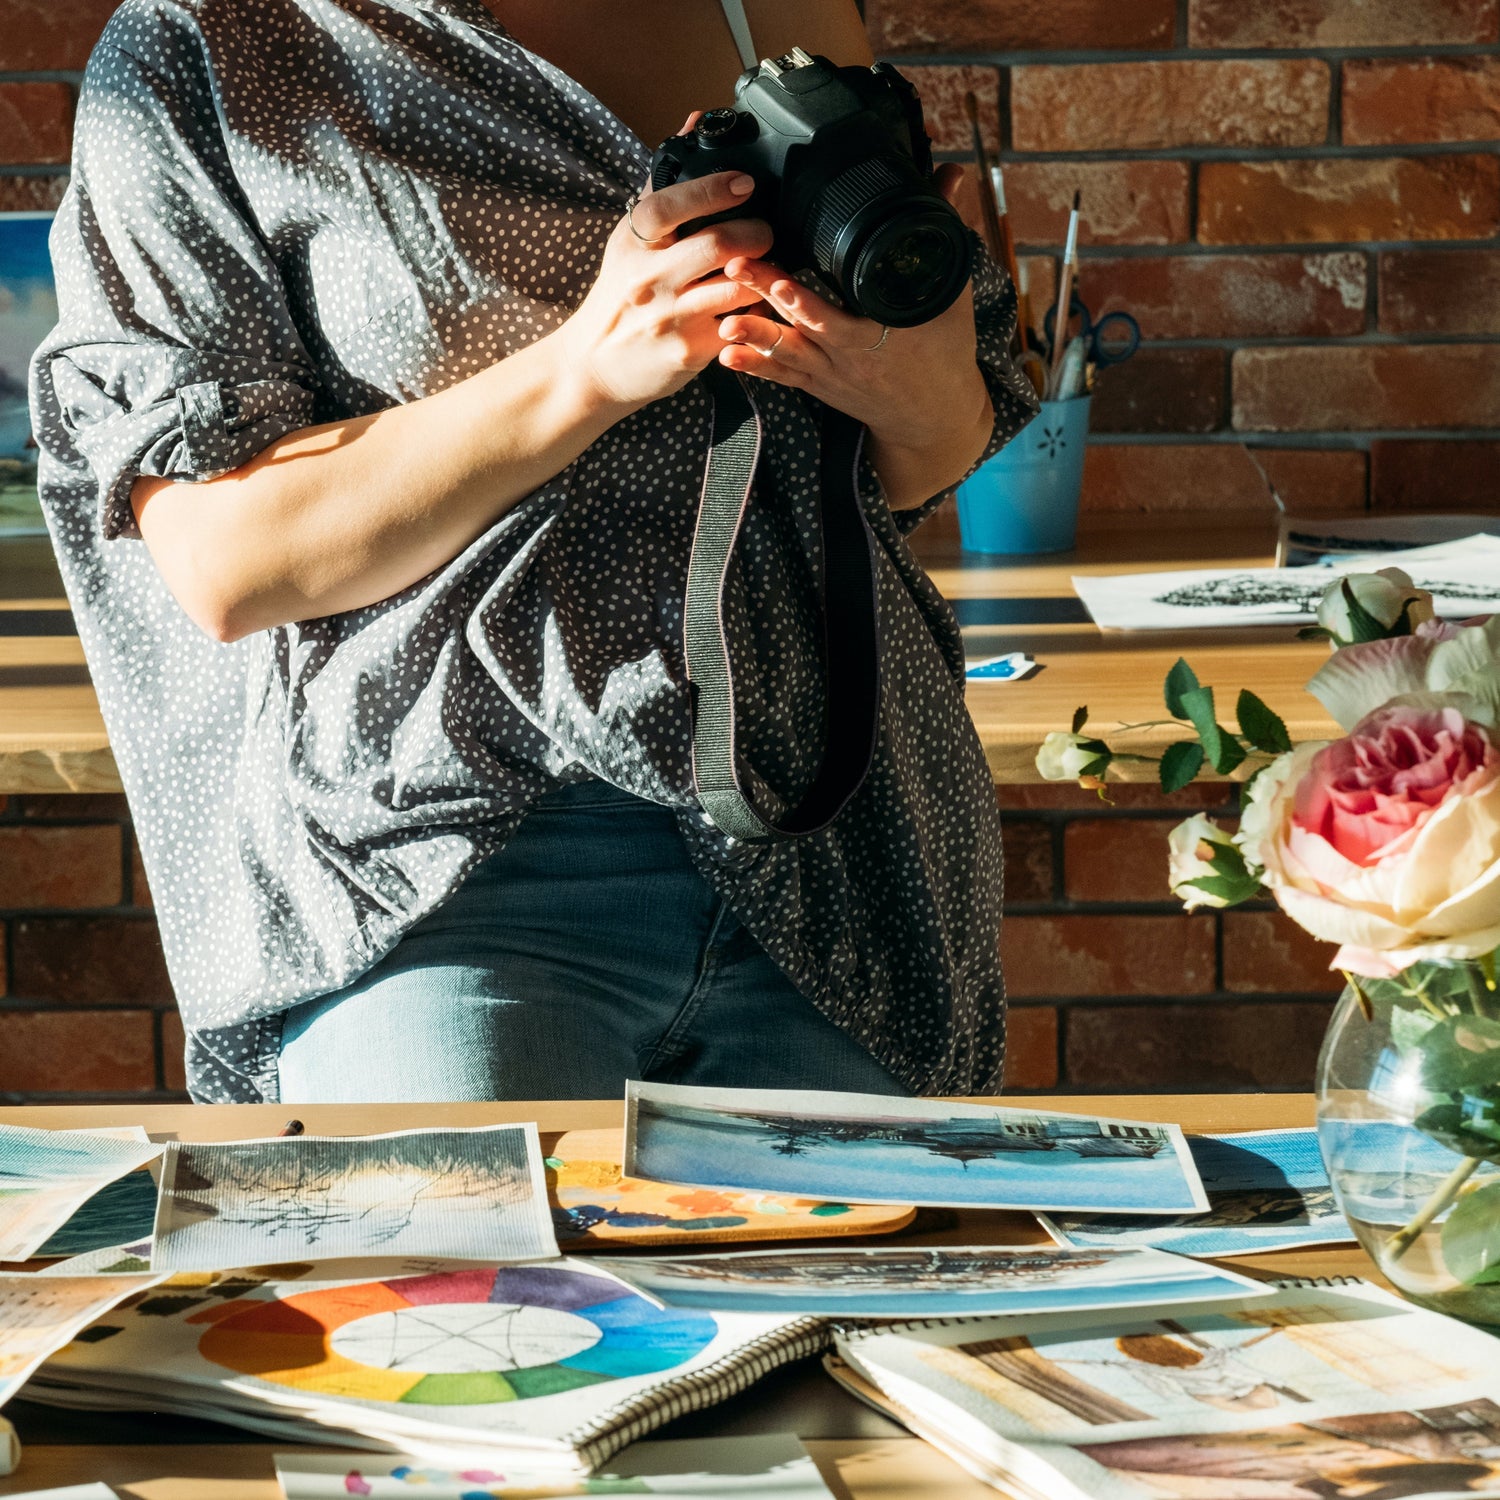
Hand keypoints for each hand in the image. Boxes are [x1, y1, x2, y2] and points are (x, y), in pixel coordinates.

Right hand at [559, 125, 772, 412]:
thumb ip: (663, 185)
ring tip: (769, 268)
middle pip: (715, 245)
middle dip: (755, 234)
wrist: (594, 366)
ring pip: (734, 288)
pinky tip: (759, 305)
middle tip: (767, 233)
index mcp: (633, 243)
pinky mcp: (689, 352)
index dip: (711, 190)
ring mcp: (670, 318)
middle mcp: (649, 279)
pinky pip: (738, 325)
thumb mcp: (628, 241)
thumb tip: (693, 124)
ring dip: (763, 275)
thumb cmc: (619, 298)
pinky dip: (756, 312)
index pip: (668, 206)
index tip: (745, 182)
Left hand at [714, 164, 992, 500]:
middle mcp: (852, 357)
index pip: (840, 315)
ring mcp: (833, 375)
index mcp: (882, 334)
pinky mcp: (821, 386)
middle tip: (736, 270)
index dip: (807, 301)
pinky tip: (728, 355)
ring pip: (788, 353)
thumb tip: (952, 173)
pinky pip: (786, 377)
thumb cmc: (946, 351)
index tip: (780, 280)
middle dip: (766, 298)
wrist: (936, 416)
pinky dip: (758, 368)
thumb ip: (945, 227)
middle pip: (802, 325)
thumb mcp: (952, 290)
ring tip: (725, 322)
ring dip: (755, 336)